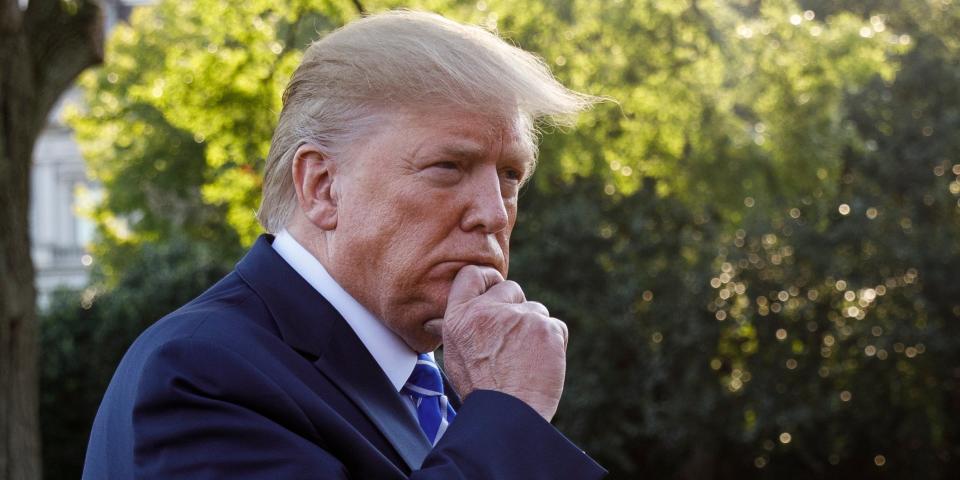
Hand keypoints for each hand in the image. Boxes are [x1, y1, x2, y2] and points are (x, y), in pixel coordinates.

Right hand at [424, 265, 568, 420]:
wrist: (508, 416)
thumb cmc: (481, 392)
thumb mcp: (454, 357)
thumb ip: (459, 328)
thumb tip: (449, 317)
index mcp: (460, 317)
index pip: (471, 275)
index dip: (487, 279)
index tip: (495, 288)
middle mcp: (487, 311)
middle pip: (511, 288)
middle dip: (515, 306)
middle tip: (513, 338)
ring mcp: (519, 317)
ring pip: (536, 309)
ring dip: (534, 328)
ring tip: (525, 359)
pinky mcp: (547, 328)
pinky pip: (555, 327)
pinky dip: (552, 342)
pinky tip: (540, 364)